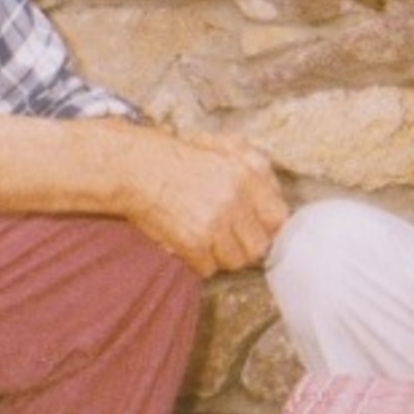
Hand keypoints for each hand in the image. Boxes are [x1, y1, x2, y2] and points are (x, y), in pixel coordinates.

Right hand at [127, 129, 287, 275]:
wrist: (135, 168)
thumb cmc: (175, 157)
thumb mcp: (222, 145)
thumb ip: (255, 165)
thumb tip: (275, 192)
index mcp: (247, 174)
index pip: (278, 218)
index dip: (266, 227)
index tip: (253, 228)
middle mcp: (235, 199)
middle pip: (259, 246)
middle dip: (244, 245)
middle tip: (227, 238)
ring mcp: (215, 223)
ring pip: (235, 261)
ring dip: (221, 256)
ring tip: (206, 240)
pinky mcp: (194, 242)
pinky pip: (208, 269)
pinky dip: (198, 262)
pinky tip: (188, 245)